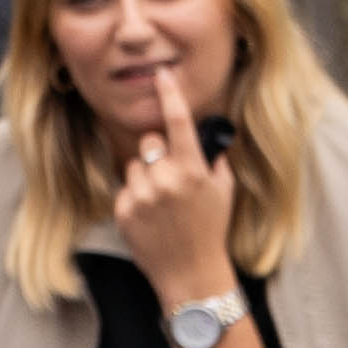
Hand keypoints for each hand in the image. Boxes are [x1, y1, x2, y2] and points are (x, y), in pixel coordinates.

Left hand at [107, 59, 236, 316]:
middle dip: (157, 153)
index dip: (169, 95)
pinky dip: (135, 197)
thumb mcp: (224, 192)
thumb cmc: (211, 230)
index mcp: (192, 170)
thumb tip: (203, 139)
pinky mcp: (124, 211)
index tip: (161, 75)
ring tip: (161, 202)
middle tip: (170, 176)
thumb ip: (214, 160)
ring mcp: (142, 196)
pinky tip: (150, 217)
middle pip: (149, 142)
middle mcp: (165, 180)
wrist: (191, 273)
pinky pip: (125, 188)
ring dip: (145, 176)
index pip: (178, 122)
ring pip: (134, 165)